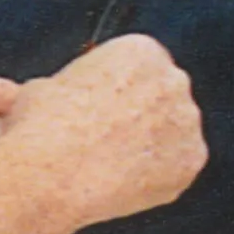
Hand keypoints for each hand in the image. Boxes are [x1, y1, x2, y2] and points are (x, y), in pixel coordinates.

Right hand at [0, 33, 205, 227]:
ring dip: (153, 145)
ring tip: (114, 165)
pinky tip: (127, 183)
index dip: (124, 89)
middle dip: (144, 115)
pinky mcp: (192, 160)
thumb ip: (73, 85)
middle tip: (113, 138)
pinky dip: (159, 177)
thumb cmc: (41, 129)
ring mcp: (186, 121)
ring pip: (174, 133)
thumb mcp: (46, 85)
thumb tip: (62, 95)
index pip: (144, 66)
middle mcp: (172, 79)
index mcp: (140, 50)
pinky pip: (178, 168)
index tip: (109, 108)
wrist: (49, 174)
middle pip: (164, 95)